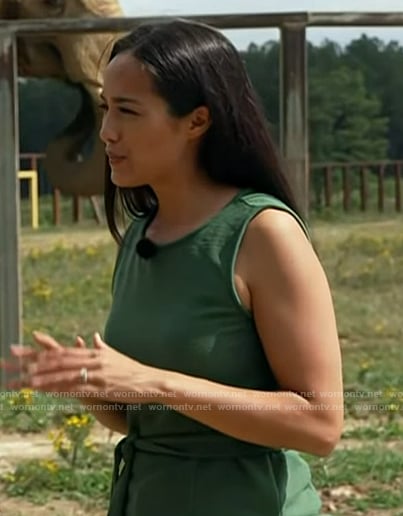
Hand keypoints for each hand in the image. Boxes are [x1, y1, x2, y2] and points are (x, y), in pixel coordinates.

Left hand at [5, 331, 160, 402]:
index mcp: (93, 352)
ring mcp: (96, 372)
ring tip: (22, 378)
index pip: (61, 351)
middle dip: (31, 361)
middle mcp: (92, 359)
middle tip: (10, 360)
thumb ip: (101, 347)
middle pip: (57, 359)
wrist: (151, 380)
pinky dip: (58, 388)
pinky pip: (75, 387)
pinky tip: (46, 391)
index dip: (38, 352)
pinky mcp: (101, 386)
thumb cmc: (133, 370)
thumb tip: (93, 337)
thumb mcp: (115, 355)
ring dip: (41, 376)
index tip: (20, 351)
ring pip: (63, 373)